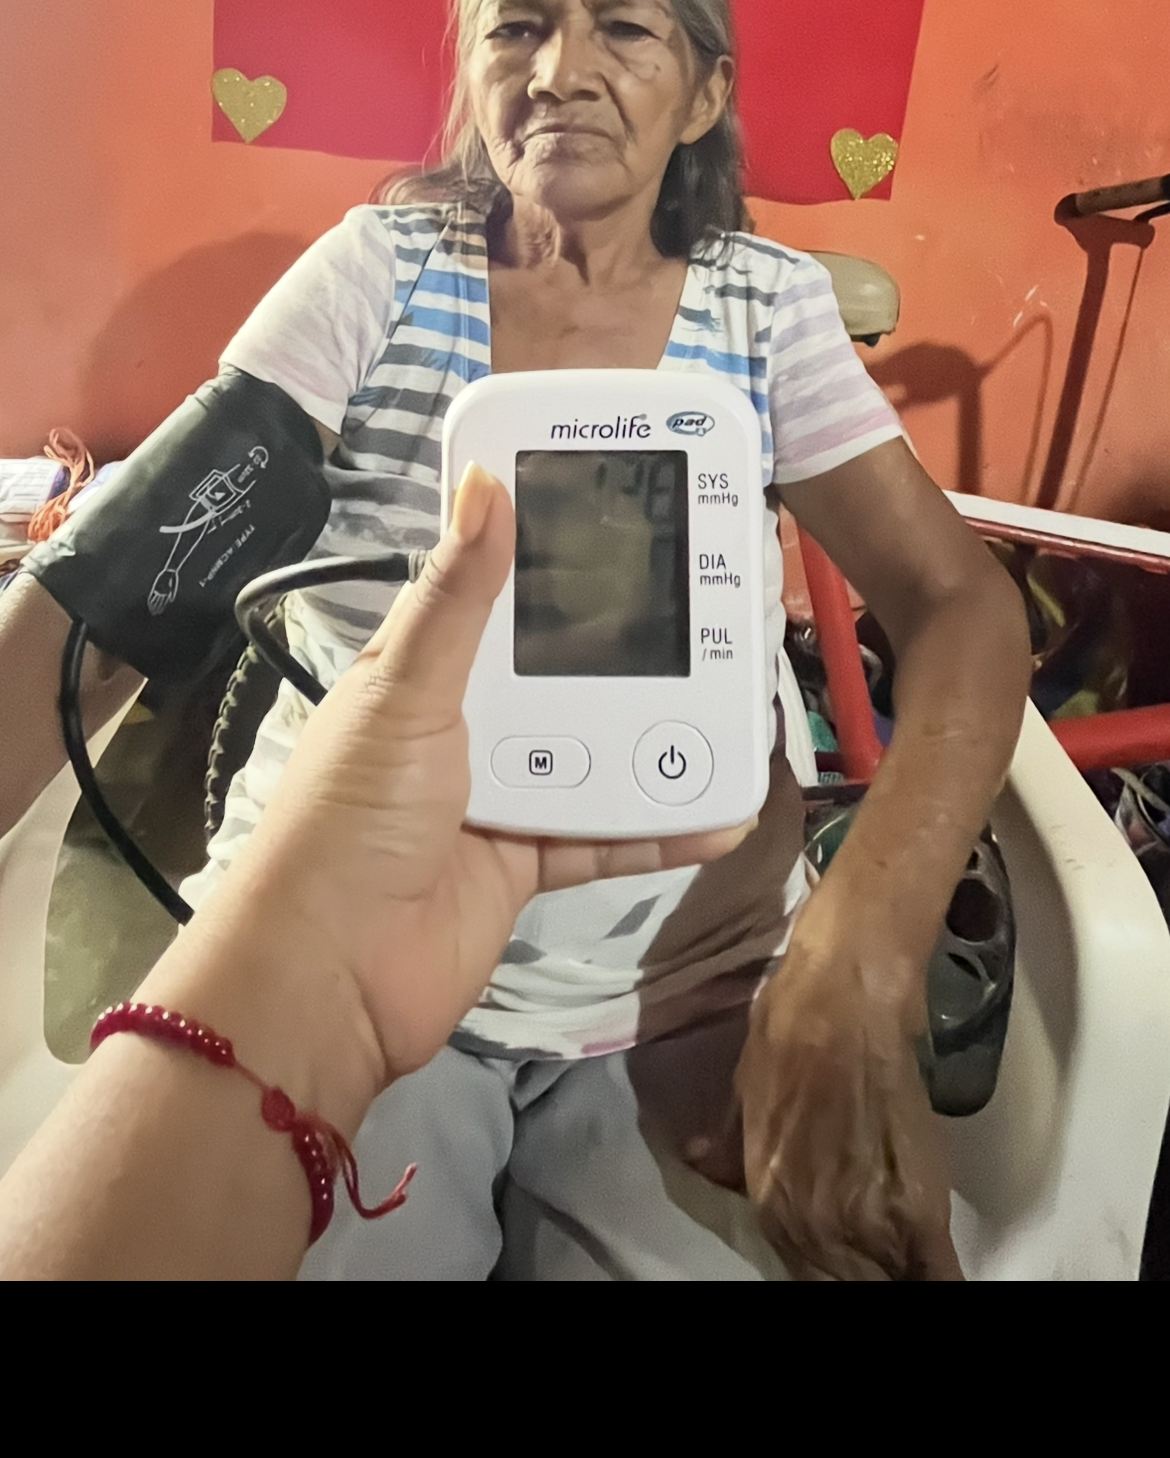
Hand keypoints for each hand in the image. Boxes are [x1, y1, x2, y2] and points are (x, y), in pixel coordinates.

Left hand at [231, 466, 753, 1093]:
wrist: (330, 978)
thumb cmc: (351, 819)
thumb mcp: (403, 690)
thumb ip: (456, 595)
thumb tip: (486, 480)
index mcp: (424, 661)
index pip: (501, 584)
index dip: (561, 545)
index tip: (638, 504)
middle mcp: (466, 718)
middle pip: (567, 662)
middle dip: (634, 635)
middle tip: (722, 597)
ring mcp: (503, 790)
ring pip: (598, 741)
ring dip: (661, 726)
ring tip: (739, 692)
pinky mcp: (531, 859)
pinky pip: (610, 830)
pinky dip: (662, 823)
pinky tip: (719, 809)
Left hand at [688, 879, 961, 1281]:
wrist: (843, 1001)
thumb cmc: (791, 1029)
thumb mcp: (744, 1090)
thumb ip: (733, 1144)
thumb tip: (704, 1160)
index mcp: (769, 1200)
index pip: (804, 1274)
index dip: (834, 1271)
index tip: (854, 1263)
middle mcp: (809, 1228)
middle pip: (847, 1286)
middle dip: (868, 1275)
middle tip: (887, 1258)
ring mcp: (862, 1228)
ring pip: (889, 1282)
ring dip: (901, 1273)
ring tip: (914, 1262)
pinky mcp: (916, 1217)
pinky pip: (935, 1276)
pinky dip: (939, 1277)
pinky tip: (941, 1272)